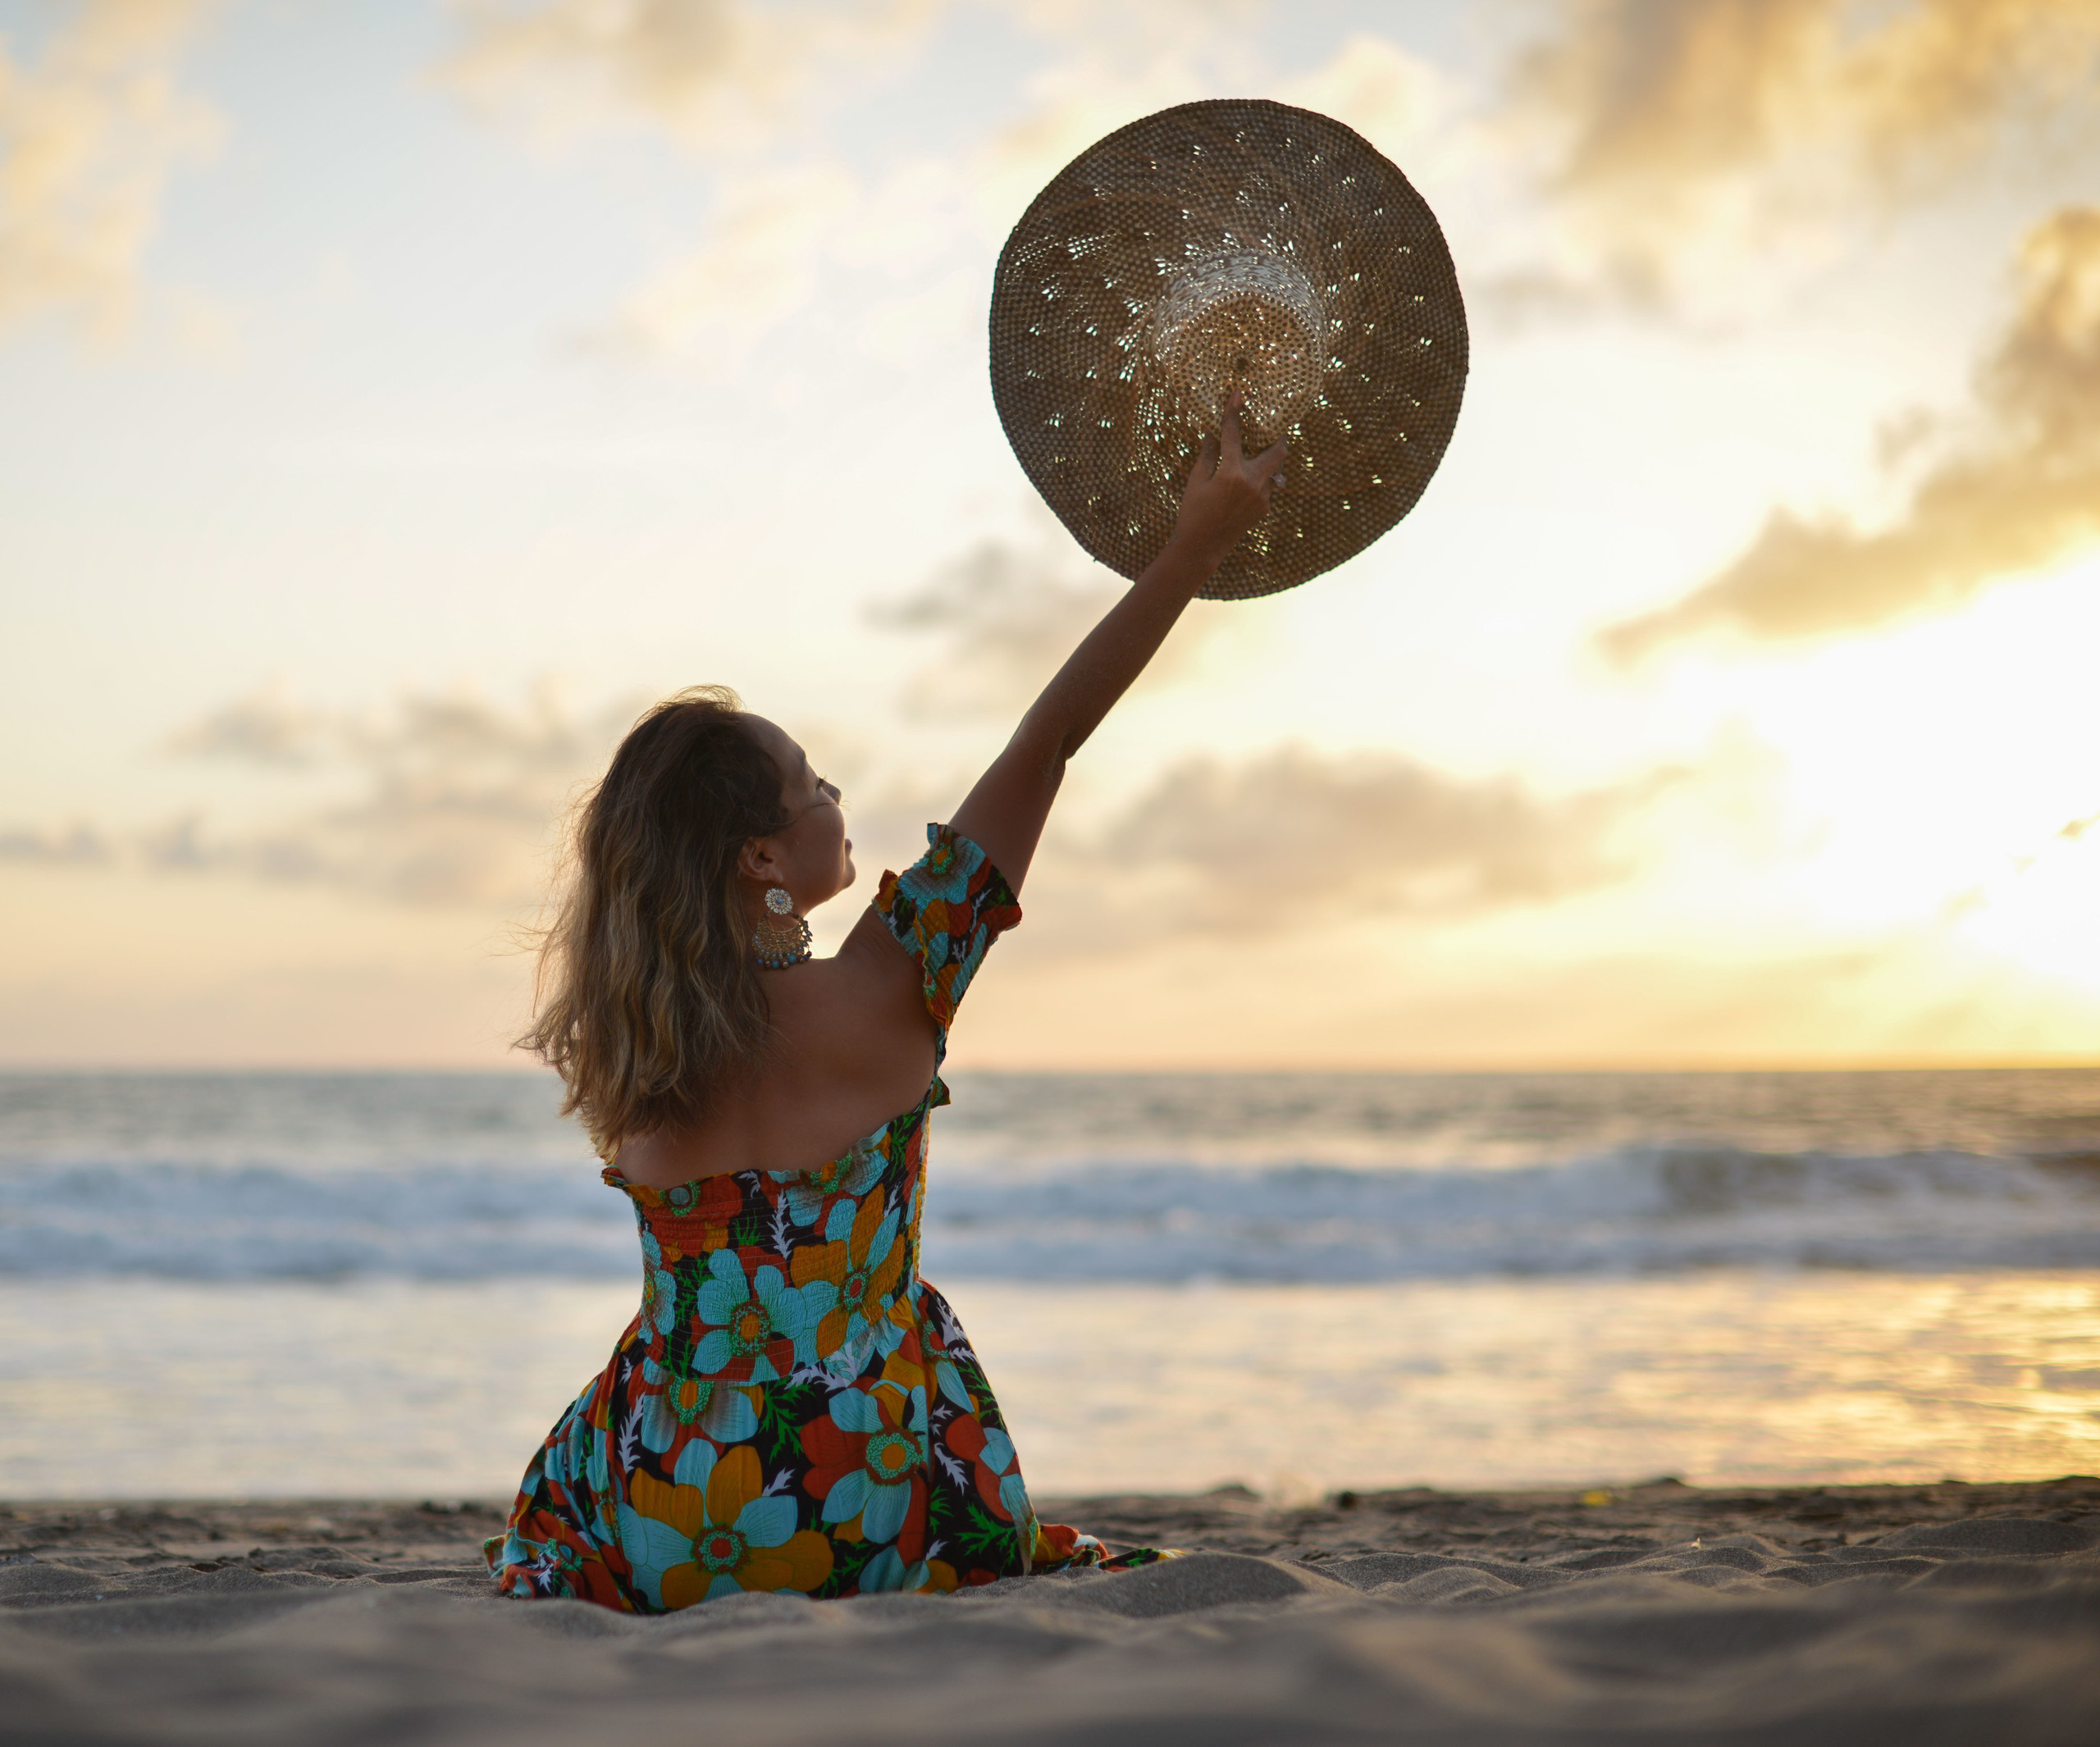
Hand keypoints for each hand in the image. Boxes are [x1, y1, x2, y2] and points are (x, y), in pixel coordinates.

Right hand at [1168, 395, 1286, 568]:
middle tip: (1276, 426)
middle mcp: (1252, 483)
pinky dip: (1259, 479)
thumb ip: (1208, 455)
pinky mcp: (1264, 508)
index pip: (1234, 435)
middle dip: (1279, 437)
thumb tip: (1214, 433)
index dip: (1234, 412)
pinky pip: (1267, 487)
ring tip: (1257, 455)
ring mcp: (1262, 497)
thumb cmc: (1192, 512)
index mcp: (1231, 473)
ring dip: (1267, 461)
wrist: (1202, 547)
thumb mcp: (1196, 480)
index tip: (1238, 394)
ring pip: (1274, 470)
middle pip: (1278, 451)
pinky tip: (1246, 482)